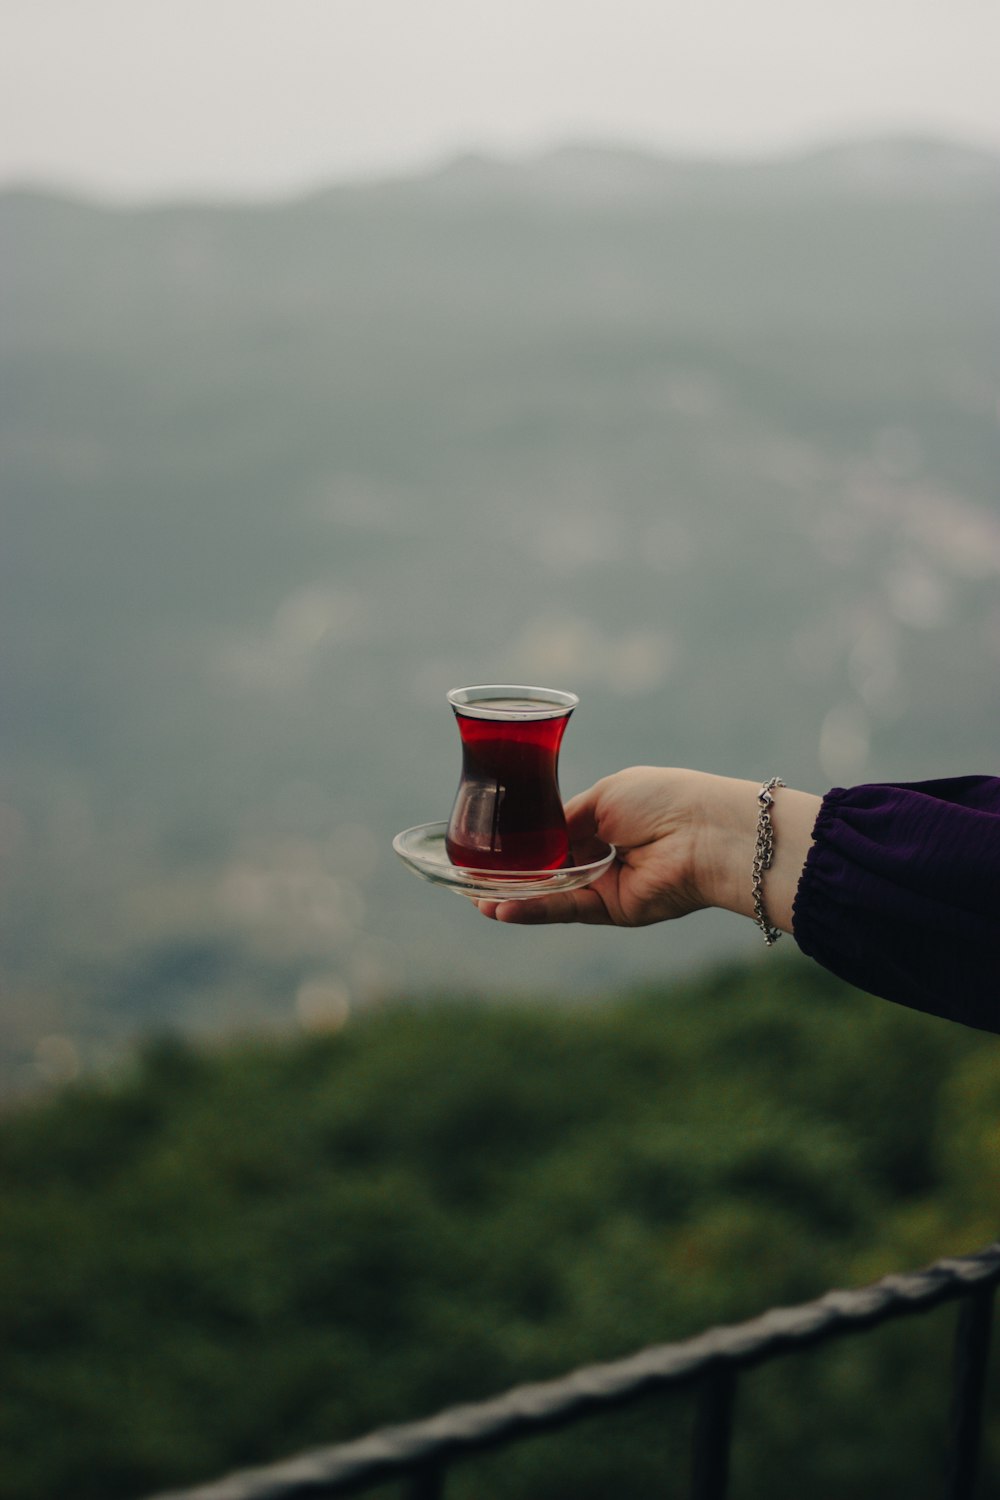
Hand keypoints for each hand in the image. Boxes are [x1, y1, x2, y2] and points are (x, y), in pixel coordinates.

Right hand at [475, 767, 819, 931]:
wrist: (704, 833)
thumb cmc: (662, 800)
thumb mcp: (604, 797)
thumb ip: (565, 818)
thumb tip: (535, 833)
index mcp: (604, 819)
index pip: (553, 835)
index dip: (521, 843)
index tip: (487, 847)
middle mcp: (603, 854)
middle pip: (546, 869)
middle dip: (509, 876)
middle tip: (469, 881)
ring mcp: (606, 884)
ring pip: (550, 893)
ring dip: (512, 898)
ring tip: (475, 902)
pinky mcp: (613, 911)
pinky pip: (564, 910)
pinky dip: (532, 910)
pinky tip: (500, 910)